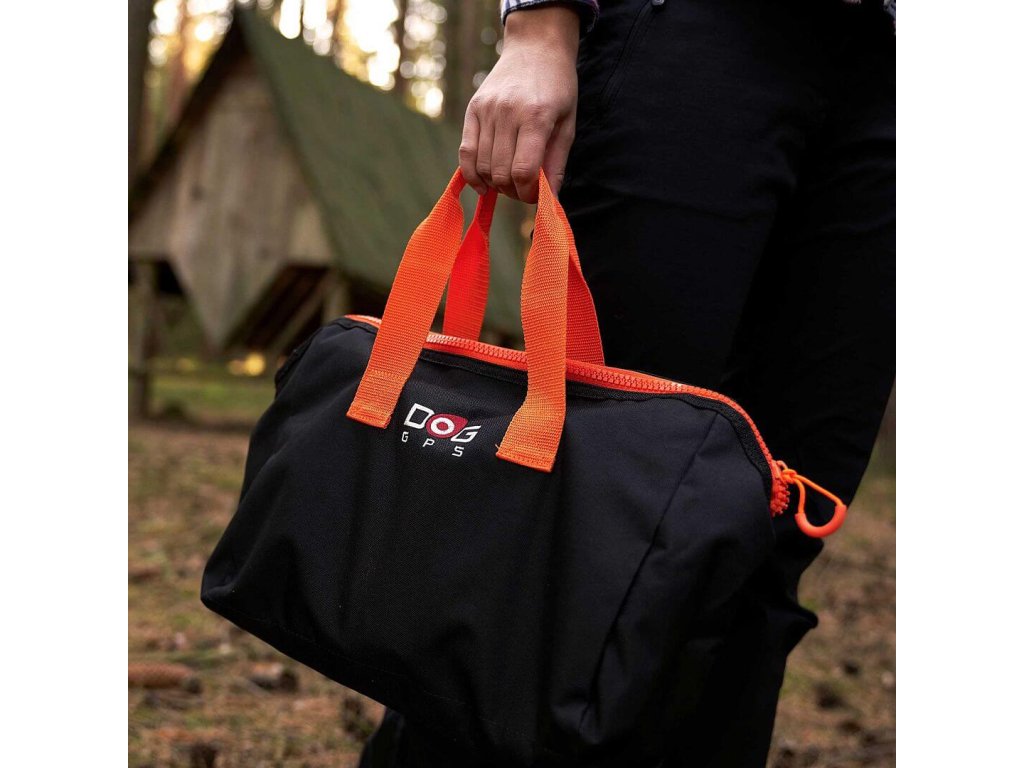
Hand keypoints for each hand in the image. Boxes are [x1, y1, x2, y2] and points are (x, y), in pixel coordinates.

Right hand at [459, 7, 579, 202]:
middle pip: (501, 173)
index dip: (529, 193)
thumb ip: (557, 163)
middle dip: (513, 191)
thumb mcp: (567, 125)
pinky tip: (483, 185)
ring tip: (509, 182)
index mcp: (535, 117)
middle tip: (524, 189)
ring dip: (495, 184)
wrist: (536, 48)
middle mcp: (507, 113)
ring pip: (483, 166)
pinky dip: (472, 174)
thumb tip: (551, 200)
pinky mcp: (473, 109)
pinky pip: (465, 151)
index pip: (523, 172)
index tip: (536, 195)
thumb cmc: (558, 88)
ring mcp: (487, 110)